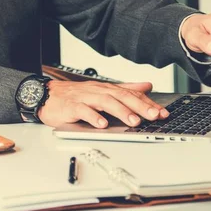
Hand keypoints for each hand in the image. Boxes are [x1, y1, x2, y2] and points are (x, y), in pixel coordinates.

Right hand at [37, 80, 168, 128]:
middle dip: (138, 106)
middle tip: (153, 116)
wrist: (47, 95)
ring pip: (105, 102)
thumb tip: (146, 86)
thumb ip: (125, 88)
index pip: (130, 94)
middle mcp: (98, 91)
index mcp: (106, 89)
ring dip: (120, 111)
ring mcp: (84, 98)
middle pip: (120, 96)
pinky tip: (102, 124)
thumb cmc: (75, 95)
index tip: (162, 113)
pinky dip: (93, 117)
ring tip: (133, 121)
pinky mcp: (71, 106)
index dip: (147, 103)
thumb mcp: (102, 91)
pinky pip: (83, 111)